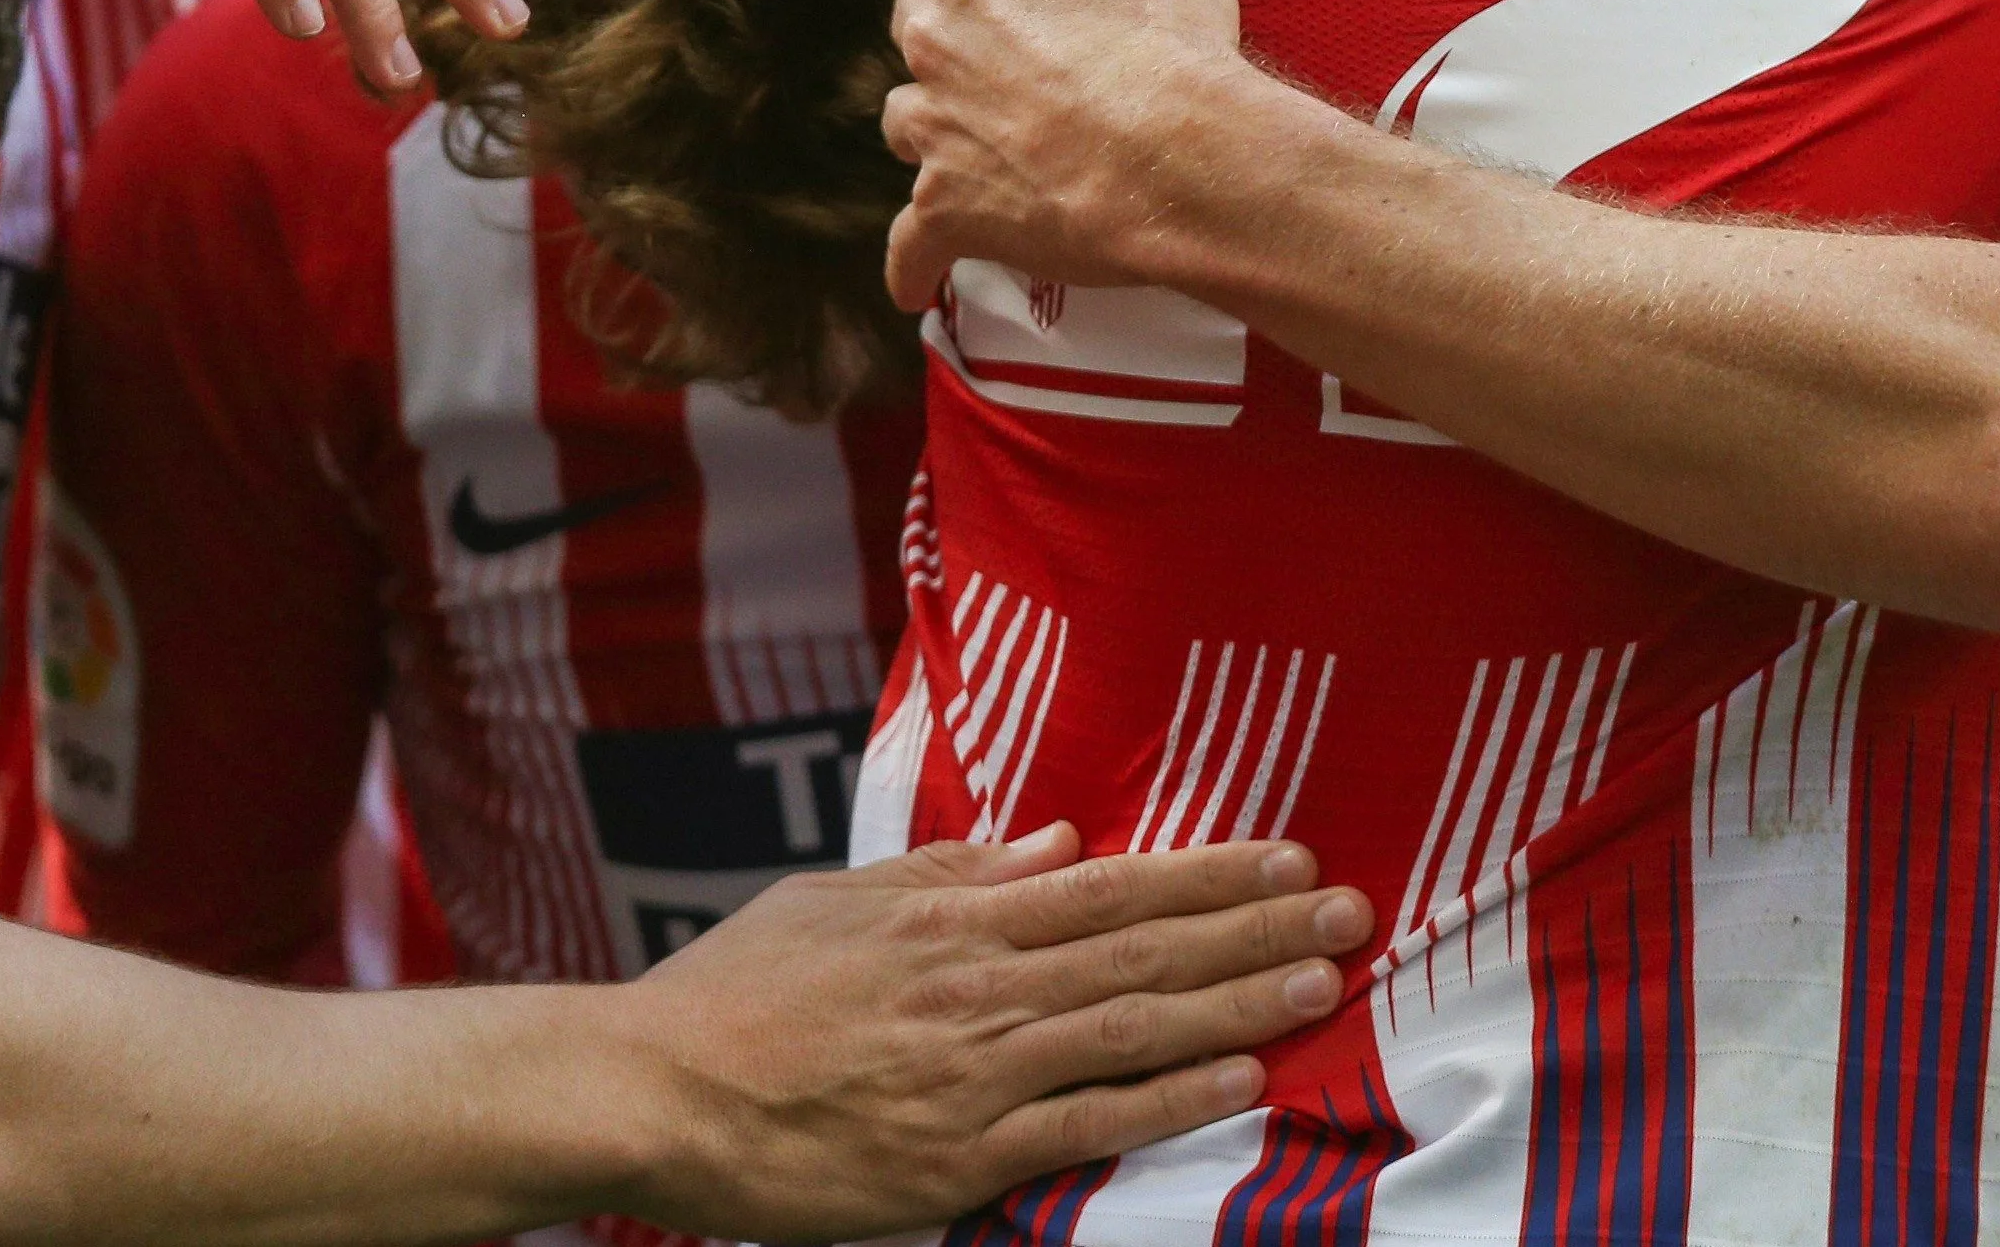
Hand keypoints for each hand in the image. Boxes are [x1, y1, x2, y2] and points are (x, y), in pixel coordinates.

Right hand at [613, 826, 1368, 1240]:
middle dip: (1256, 929)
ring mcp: (972, 1074)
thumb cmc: (733, 994)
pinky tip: (1238, 1079)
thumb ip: (953, 870)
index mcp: (951, 919)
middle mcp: (976, 986)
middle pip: (1143, 949)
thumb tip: (1056, 841)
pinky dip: (1167, 1100)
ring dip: (1238, 1002)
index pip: (1110, 886)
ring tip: (1323, 980)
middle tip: (1353, 909)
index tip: (1288, 860)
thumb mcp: (836, 902)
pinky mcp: (955, 1158)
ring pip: (1132, 1027)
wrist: (647, 1095)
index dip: (1208, 873)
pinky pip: (1084, 1123)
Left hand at [882, 0, 1258, 312]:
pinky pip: (913, 240)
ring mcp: (938, 133)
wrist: (1183, 161)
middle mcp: (934, 43)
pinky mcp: (954, 212)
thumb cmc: (1169, 27)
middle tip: (1030, 42)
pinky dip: (918, 256)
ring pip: (910, 115)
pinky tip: (920, 275)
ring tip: (996, 128)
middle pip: (916, 21)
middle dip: (958, 28)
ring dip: (944, 118)